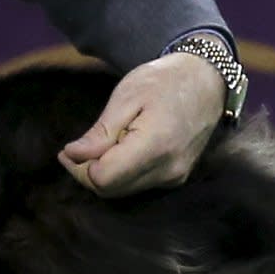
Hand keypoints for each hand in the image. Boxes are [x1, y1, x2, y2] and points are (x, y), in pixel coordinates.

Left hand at [60, 50, 226, 194]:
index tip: (68, 150)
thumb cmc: (164, 81)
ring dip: (103, 175)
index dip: (80, 167)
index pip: (104, 178)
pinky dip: (121, 174)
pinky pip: (138, 185)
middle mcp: (168, 169)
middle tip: (75, 150)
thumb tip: (73, 155)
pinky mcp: (177, 178)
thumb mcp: (127, 96)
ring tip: (96, 147)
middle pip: (111, 190)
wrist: (206, 81)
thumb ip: (101, 132)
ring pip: (123, 192)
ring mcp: (175, 177)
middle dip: (87, 174)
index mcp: (155, 146)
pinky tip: (118, 151)